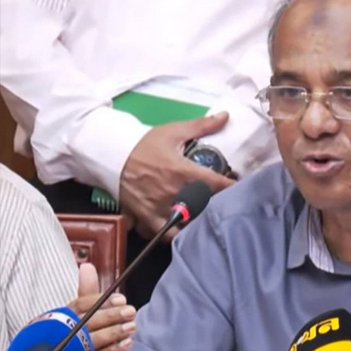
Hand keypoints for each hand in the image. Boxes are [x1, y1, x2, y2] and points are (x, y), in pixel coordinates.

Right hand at [68, 264, 135, 350]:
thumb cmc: (74, 326)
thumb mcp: (80, 308)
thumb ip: (87, 289)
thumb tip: (87, 267)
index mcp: (65, 315)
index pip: (80, 304)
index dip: (102, 301)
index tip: (121, 298)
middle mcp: (66, 331)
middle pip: (87, 322)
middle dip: (111, 316)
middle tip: (130, 311)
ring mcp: (72, 348)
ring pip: (92, 340)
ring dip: (114, 333)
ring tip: (131, 327)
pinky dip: (113, 350)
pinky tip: (126, 343)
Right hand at [119, 112, 234, 240]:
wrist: (110, 155)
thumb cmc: (144, 144)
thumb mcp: (173, 131)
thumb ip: (202, 125)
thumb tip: (225, 115)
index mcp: (184, 173)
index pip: (218, 185)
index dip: (233, 187)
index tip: (240, 188)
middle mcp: (175, 194)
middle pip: (206, 207)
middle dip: (218, 205)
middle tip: (225, 202)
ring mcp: (161, 209)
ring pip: (189, 224)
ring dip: (199, 221)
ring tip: (206, 217)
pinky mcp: (147, 219)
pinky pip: (165, 235)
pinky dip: (175, 234)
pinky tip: (183, 229)